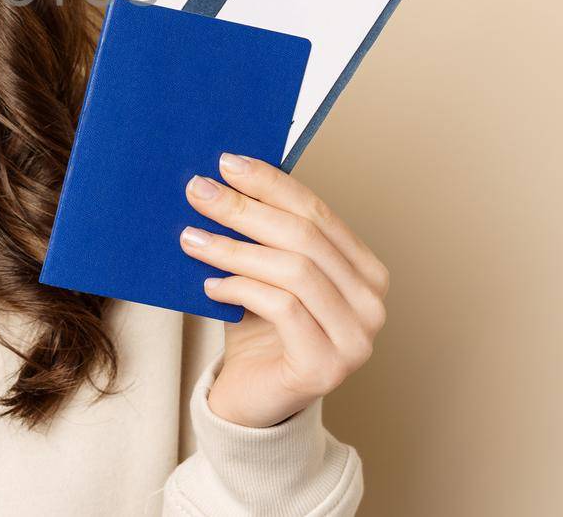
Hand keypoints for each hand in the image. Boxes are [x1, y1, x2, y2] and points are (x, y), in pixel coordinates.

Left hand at [178, 153, 388, 428]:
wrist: (251, 398)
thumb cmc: (258, 329)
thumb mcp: (264, 272)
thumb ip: (263, 232)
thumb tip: (224, 176)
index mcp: (364, 270)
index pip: (318, 212)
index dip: (272, 184)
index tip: (226, 163)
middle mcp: (371, 303)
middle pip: (305, 237)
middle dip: (246, 209)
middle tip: (199, 192)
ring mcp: (356, 339)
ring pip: (294, 271)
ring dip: (235, 248)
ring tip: (191, 238)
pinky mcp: (326, 367)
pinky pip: (282, 308)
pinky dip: (241, 288)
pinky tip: (210, 285)